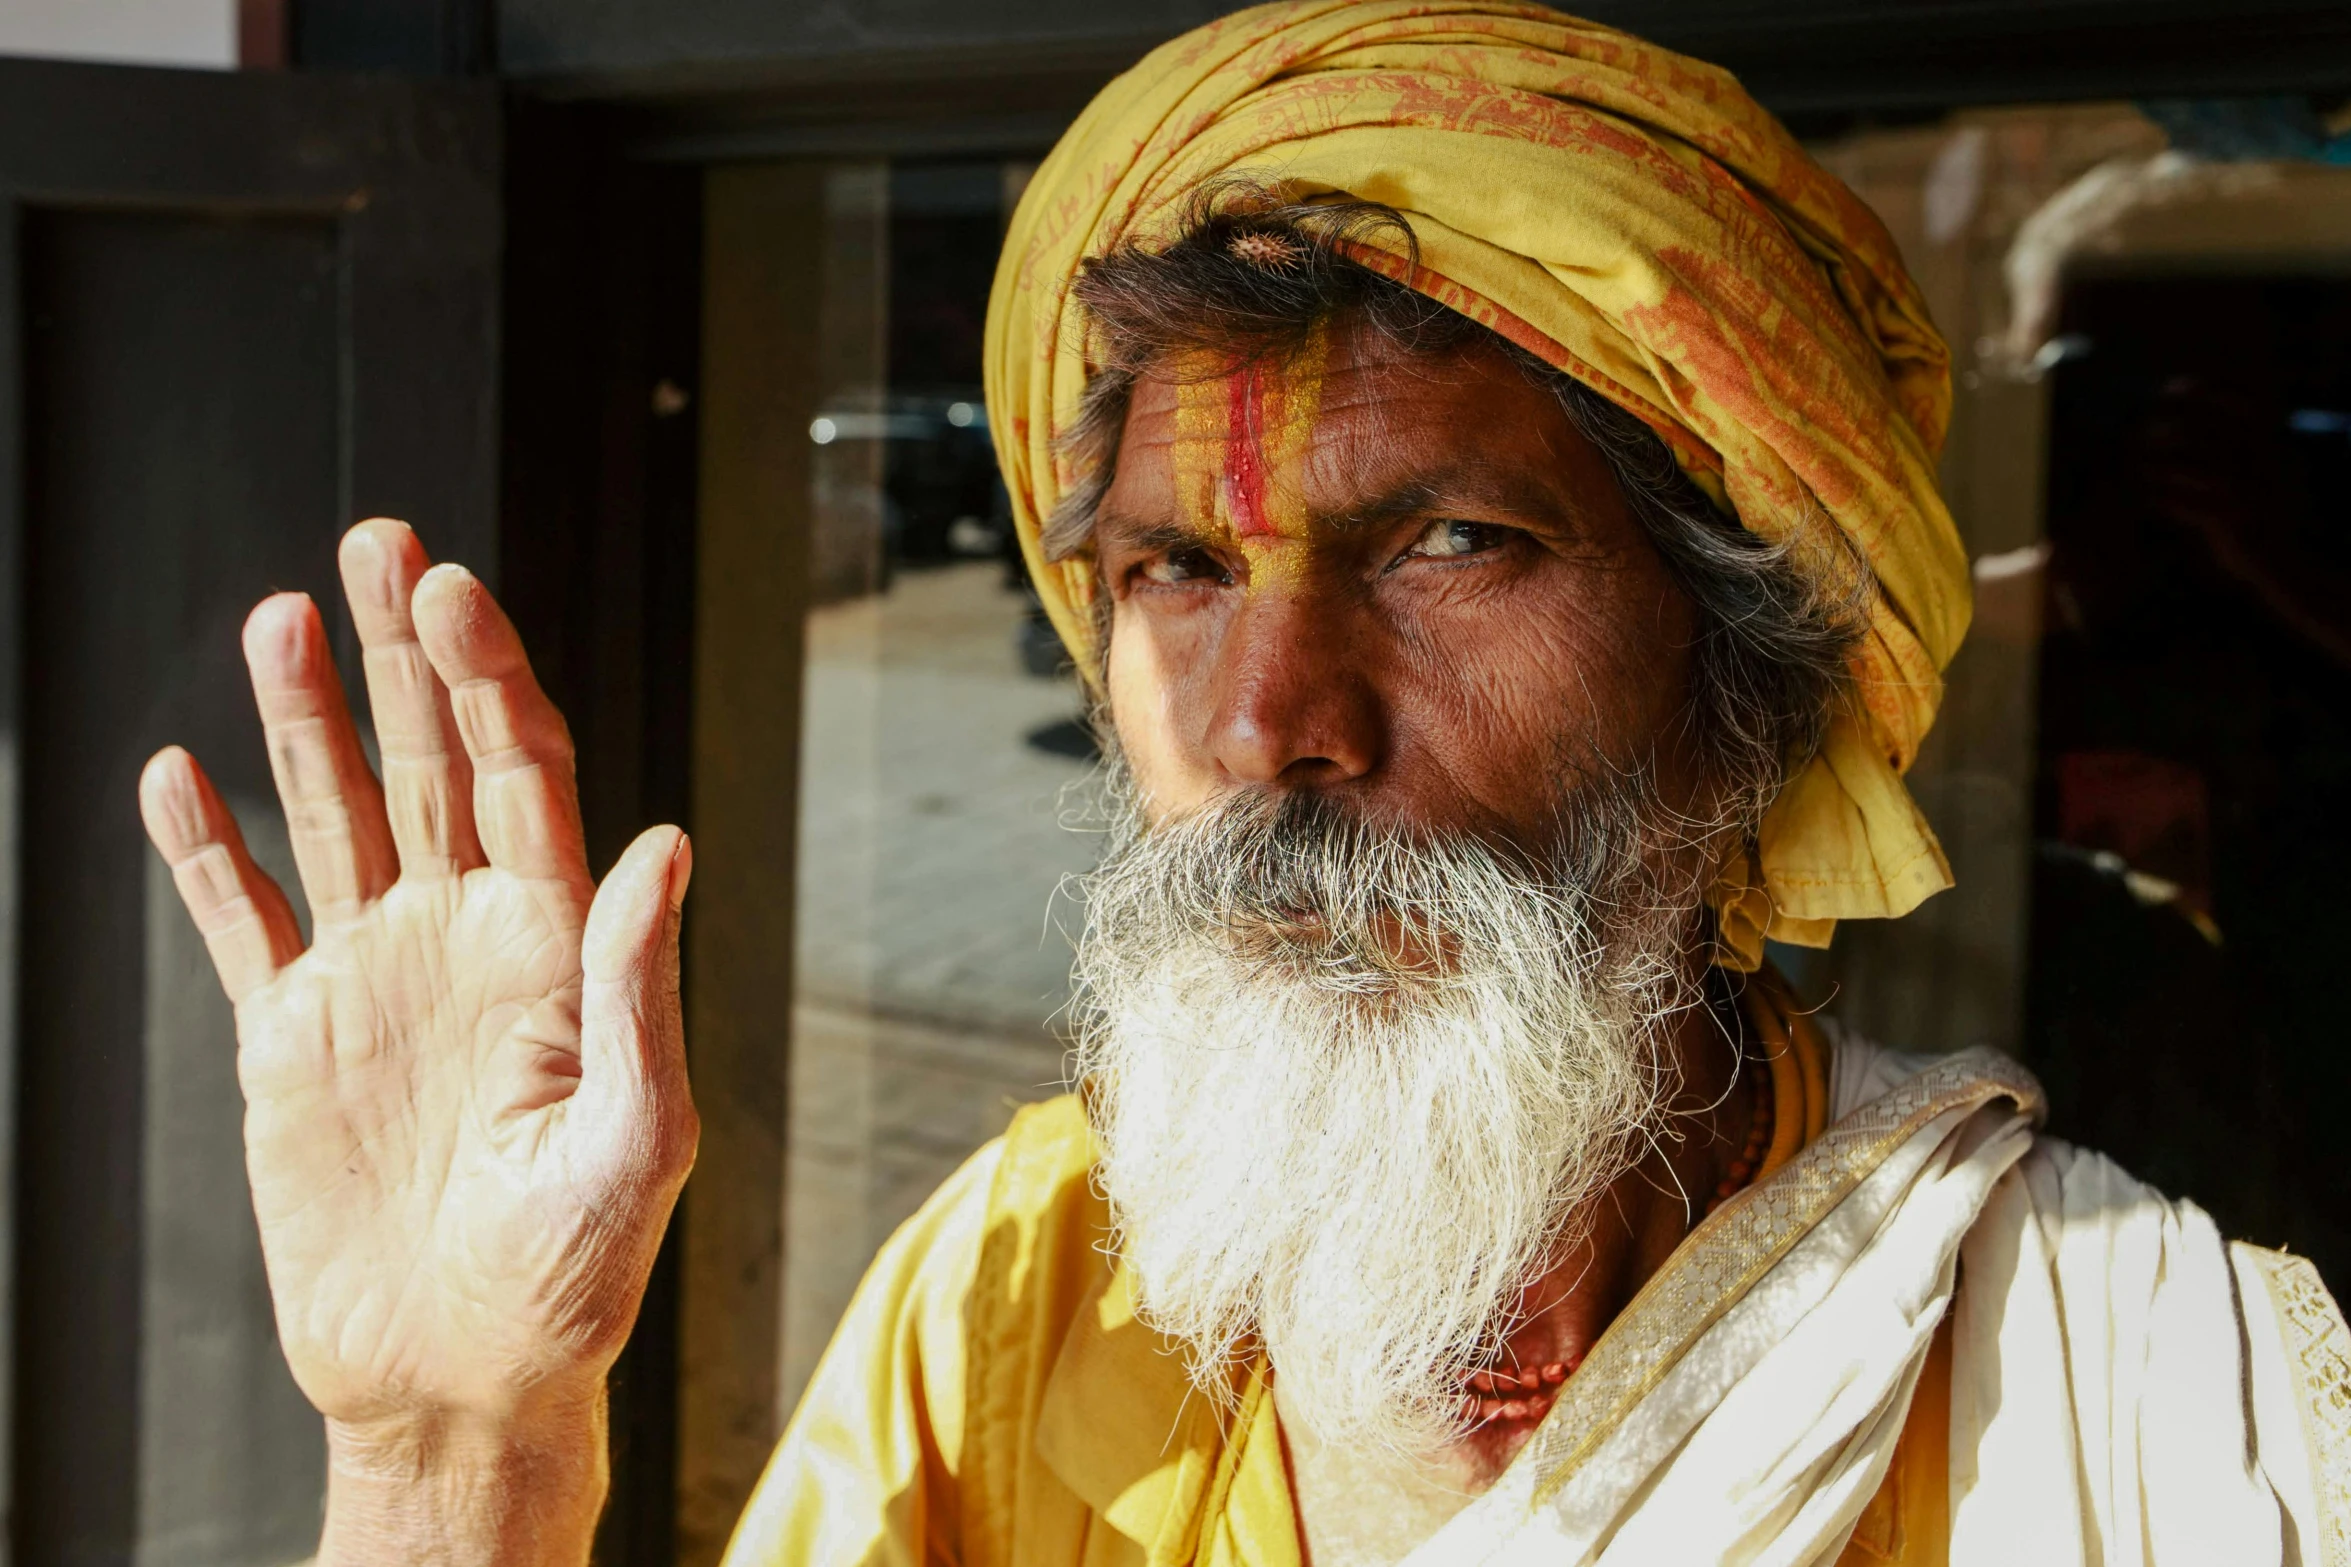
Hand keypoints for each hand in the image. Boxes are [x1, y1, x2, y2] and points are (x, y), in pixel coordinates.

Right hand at [137, 519, 696, 1564]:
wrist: (463, 1378)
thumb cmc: (576, 1277)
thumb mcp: (637, 1135)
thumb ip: (639, 987)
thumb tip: (665, 842)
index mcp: (553, 945)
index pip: (520, 773)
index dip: (487, 678)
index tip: (451, 591)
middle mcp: (463, 938)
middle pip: (428, 760)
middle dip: (403, 653)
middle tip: (378, 541)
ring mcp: (371, 979)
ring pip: (332, 816)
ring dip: (306, 718)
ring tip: (280, 615)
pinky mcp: (287, 1040)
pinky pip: (239, 922)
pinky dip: (205, 854)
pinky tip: (179, 776)